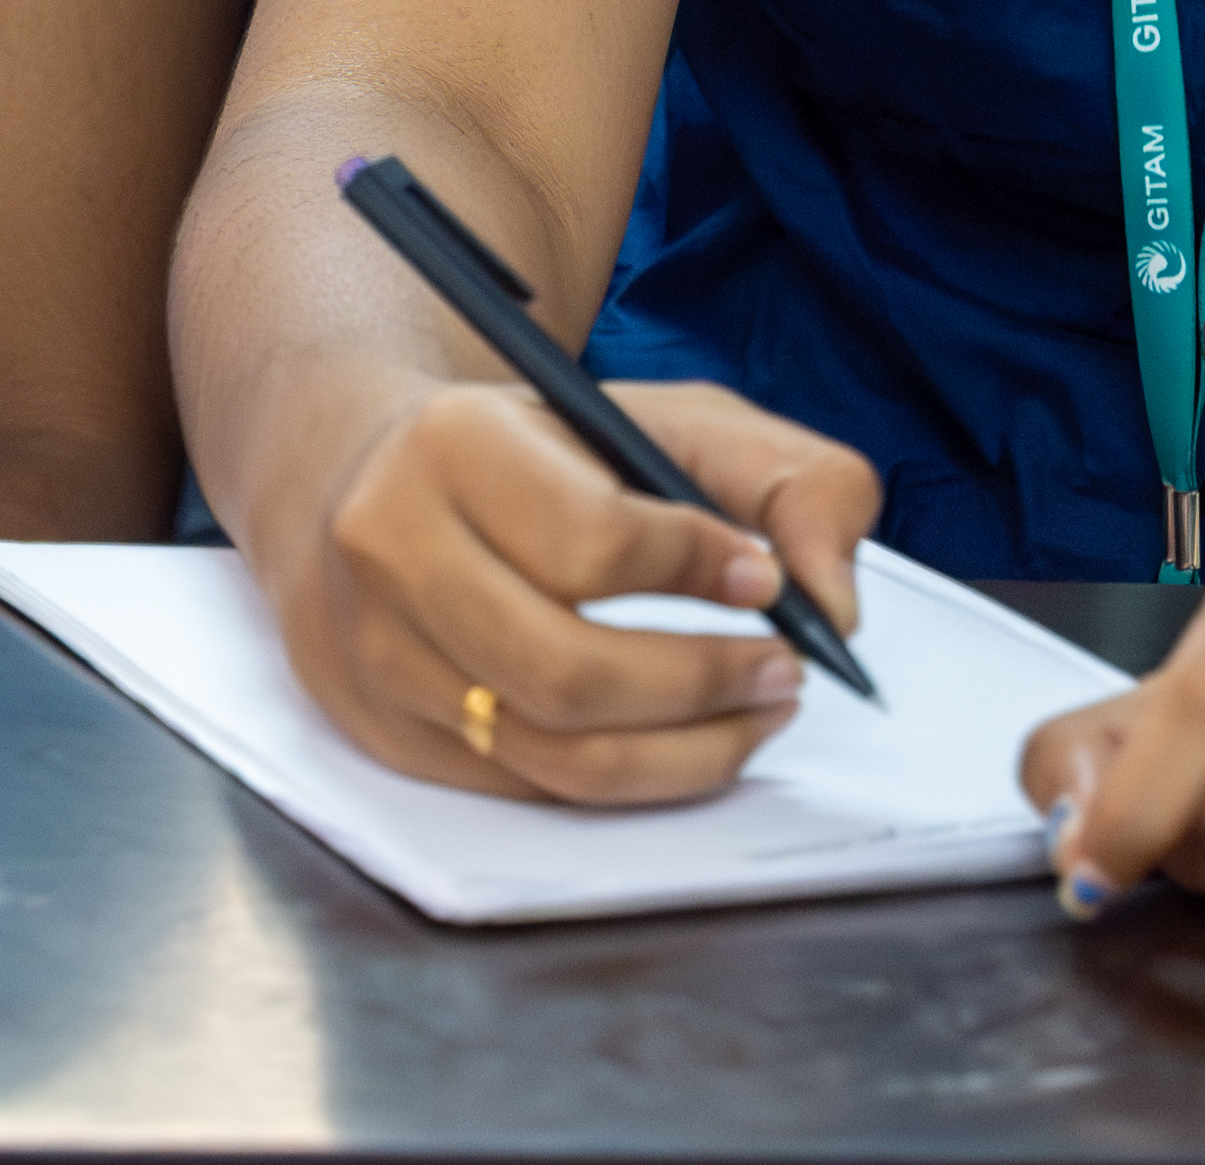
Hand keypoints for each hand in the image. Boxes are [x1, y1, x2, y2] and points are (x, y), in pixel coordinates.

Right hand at [276, 375, 880, 803]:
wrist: (372, 474)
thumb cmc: (540, 450)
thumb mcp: (668, 417)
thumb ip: (788, 479)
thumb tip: (831, 601)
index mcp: (454, 445)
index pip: (586, 539)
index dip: (694, 570)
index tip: (767, 582)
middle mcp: (393, 551)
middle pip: (565, 670)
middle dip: (701, 686)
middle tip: (783, 673)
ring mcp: (377, 653)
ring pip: (549, 751)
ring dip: (682, 753)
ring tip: (754, 713)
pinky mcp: (385, 729)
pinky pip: (527, 786)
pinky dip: (628, 779)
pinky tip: (684, 741)